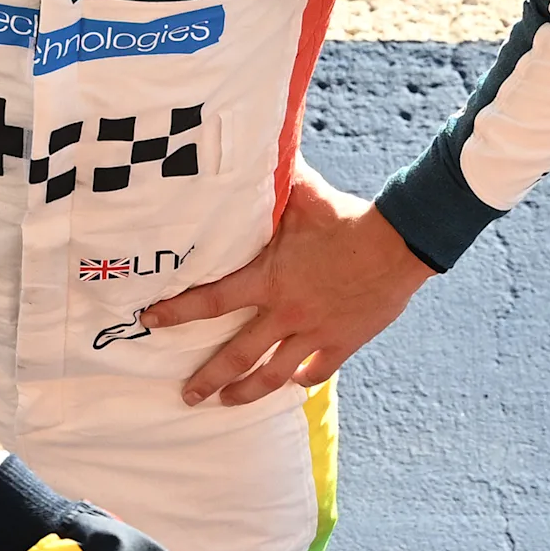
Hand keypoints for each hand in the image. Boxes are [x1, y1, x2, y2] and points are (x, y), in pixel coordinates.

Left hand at [140, 159, 434, 405]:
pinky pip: (316, 373)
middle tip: (187, 395)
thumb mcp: (303, 195)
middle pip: (237, 356)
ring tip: (227, 402)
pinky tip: (290, 384)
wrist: (399, 243)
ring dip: (246, 392)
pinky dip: (300, 381)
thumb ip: (274, 182)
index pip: (211, 301)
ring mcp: (314, 333)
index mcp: (268, 279)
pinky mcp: (342, 343)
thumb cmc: (347, 217)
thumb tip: (253, 148)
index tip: (150, 321)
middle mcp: (286, 312)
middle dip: (207, 378)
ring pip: (272, 375)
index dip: (178, 312)